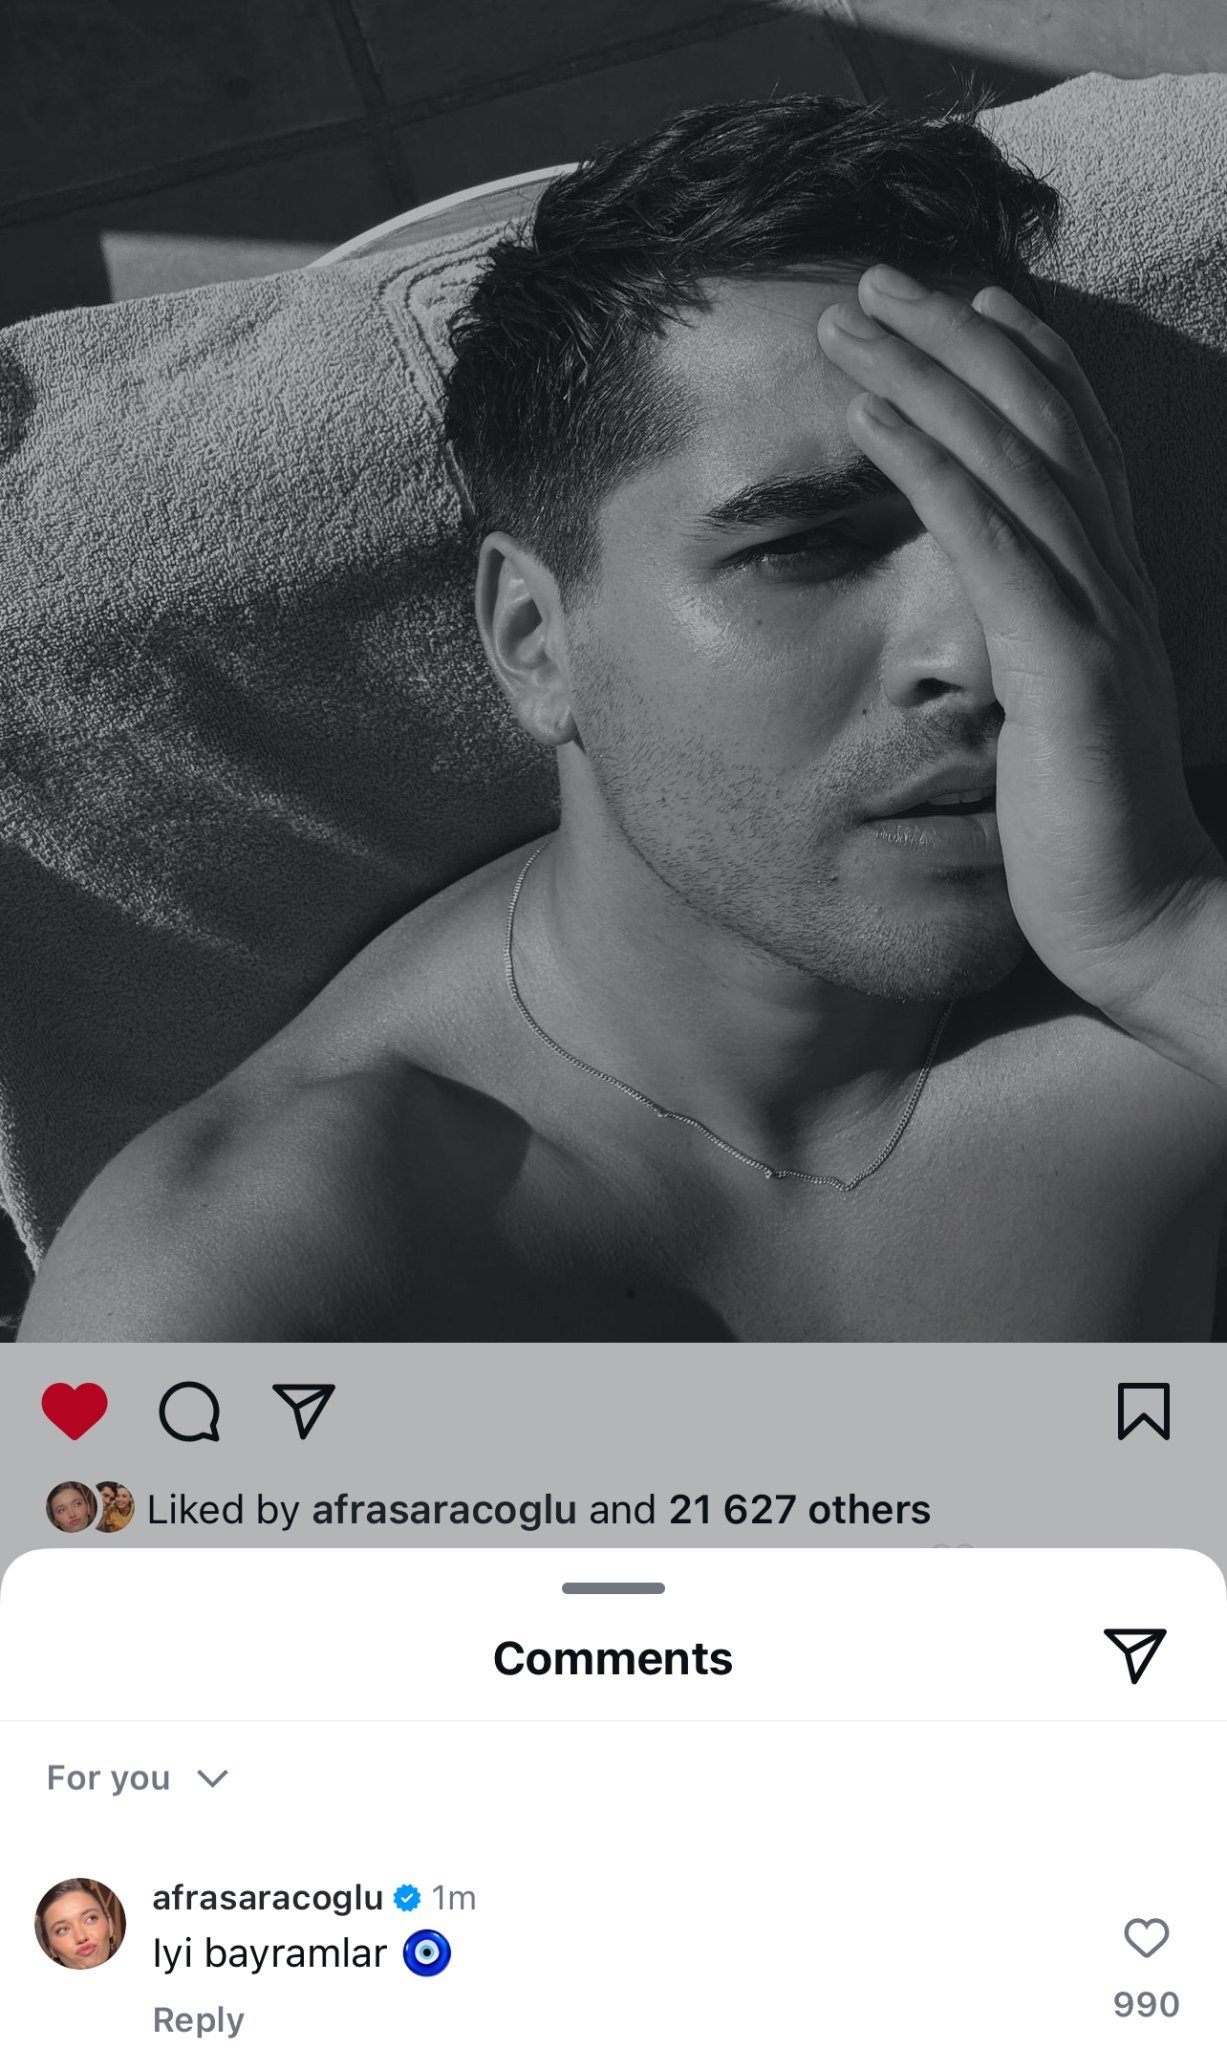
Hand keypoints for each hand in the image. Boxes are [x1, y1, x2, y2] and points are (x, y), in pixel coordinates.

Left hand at [816, 266, 1225, 1057]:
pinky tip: (866, 417)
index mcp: (1108, 597)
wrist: (1146, 929)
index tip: (966, 306)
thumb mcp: (1052, 733)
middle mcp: (1110, 585)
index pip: (1071, 451)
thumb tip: (984, 642)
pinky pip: (985, 542)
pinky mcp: (1062, 667)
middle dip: (954, 341)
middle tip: (875, 282)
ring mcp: (1092, 619)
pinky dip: (925, 469)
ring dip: (922, 378)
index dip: (1022, 367)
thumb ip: (1029, 668)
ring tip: (845, 321)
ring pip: (1007, 459)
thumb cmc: (1088, 845)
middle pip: (1036, 423)